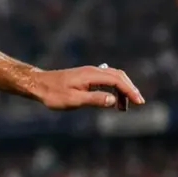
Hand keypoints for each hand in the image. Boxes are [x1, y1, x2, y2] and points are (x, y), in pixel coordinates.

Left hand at [28, 64, 144, 110]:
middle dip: (130, 89)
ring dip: (122, 89)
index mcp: (91, 75)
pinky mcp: (86, 76)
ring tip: (124, 106)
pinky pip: (106, 79)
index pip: (117, 81)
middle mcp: (93, 70)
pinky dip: (114, 88)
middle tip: (138, 103)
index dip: (130, 91)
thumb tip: (113, 100)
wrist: (38, 84)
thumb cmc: (53, 94)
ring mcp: (90, 72)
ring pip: (113, 77)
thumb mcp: (73, 100)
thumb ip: (94, 99)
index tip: (139, 102)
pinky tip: (112, 99)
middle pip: (119, 76)